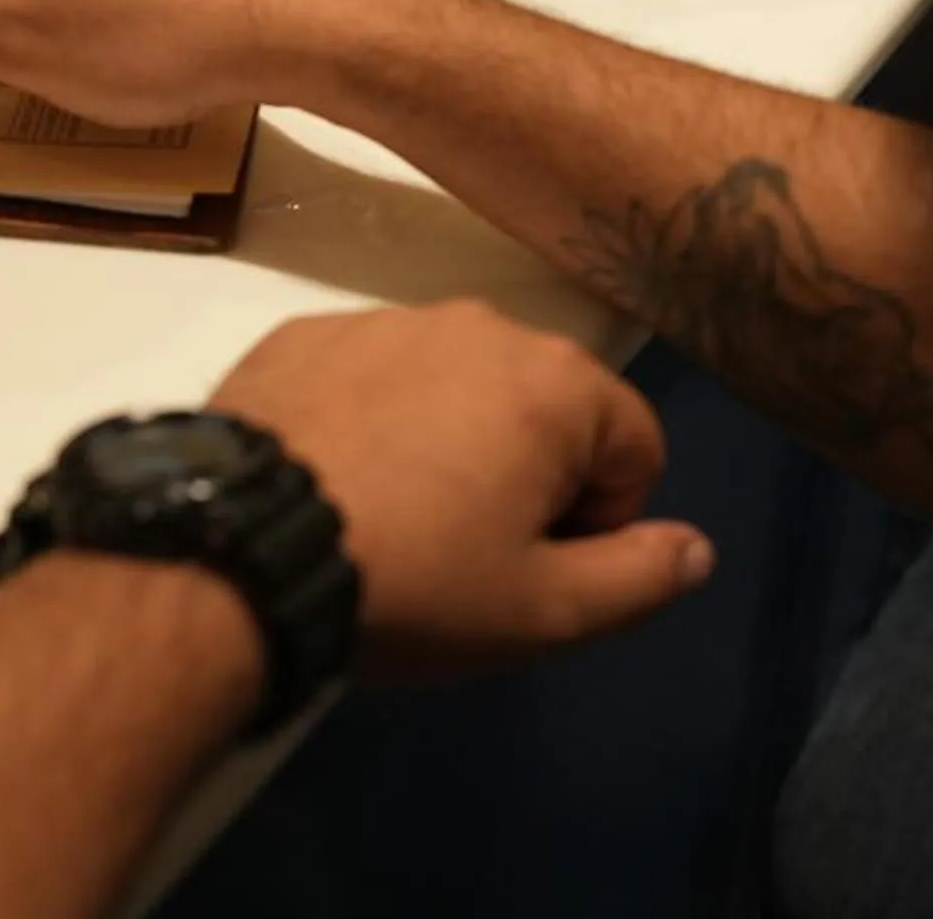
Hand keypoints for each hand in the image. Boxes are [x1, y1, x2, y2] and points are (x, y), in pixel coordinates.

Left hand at [210, 301, 714, 674]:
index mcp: (556, 379)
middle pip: (545, 406)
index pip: (634, 446)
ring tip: (392, 519)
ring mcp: (381, 319)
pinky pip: (371, 377)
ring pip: (455, 386)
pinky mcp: (301, 334)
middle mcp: (477, 323)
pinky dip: (370, 421)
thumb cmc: (414, 579)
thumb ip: (639, 577)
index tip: (536, 567)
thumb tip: (695, 546)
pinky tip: (331, 484)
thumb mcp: (543, 612)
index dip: (602, 521)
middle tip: (466, 551)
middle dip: (529, 474)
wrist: (237, 547)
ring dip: (449, 442)